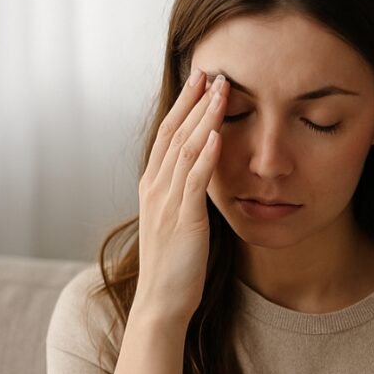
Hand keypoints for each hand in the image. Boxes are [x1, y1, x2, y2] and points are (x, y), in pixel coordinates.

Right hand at [133, 69, 227, 324]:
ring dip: (205, 118)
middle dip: (193, 101)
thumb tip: (204, 174)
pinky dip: (207, 155)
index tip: (199, 81)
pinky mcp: (184, 219)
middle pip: (174, 133)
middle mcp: (155, 188)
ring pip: (186, 149)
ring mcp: (167, 202)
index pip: (167, 135)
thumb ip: (186, 194)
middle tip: (211, 71)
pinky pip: (195, 181)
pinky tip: (220, 134)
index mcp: (153, 186)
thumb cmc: (175, 265)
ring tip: (221, 90)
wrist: (162, 302)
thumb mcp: (178, 221)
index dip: (183, 106)